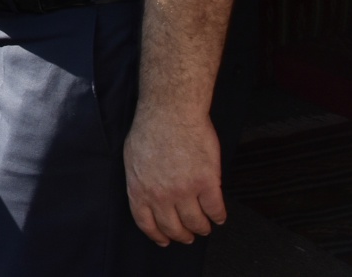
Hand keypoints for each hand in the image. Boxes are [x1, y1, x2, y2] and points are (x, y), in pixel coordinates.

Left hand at [123, 107, 225, 246]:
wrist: (171, 111)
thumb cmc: (150, 128)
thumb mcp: (132, 157)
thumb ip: (139, 180)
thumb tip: (145, 194)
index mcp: (139, 189)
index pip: (146, 223)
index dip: (157, 235)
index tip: (165, 240)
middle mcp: (160, 195)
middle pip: (173, 227)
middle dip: (182, 235)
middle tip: (188, 235)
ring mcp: (184, 191)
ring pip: (196, 223)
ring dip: (202, 228)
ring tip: (205, 227)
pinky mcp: (207, 183)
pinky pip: (215, 210)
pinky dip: (218, 216)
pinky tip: (219, 215)